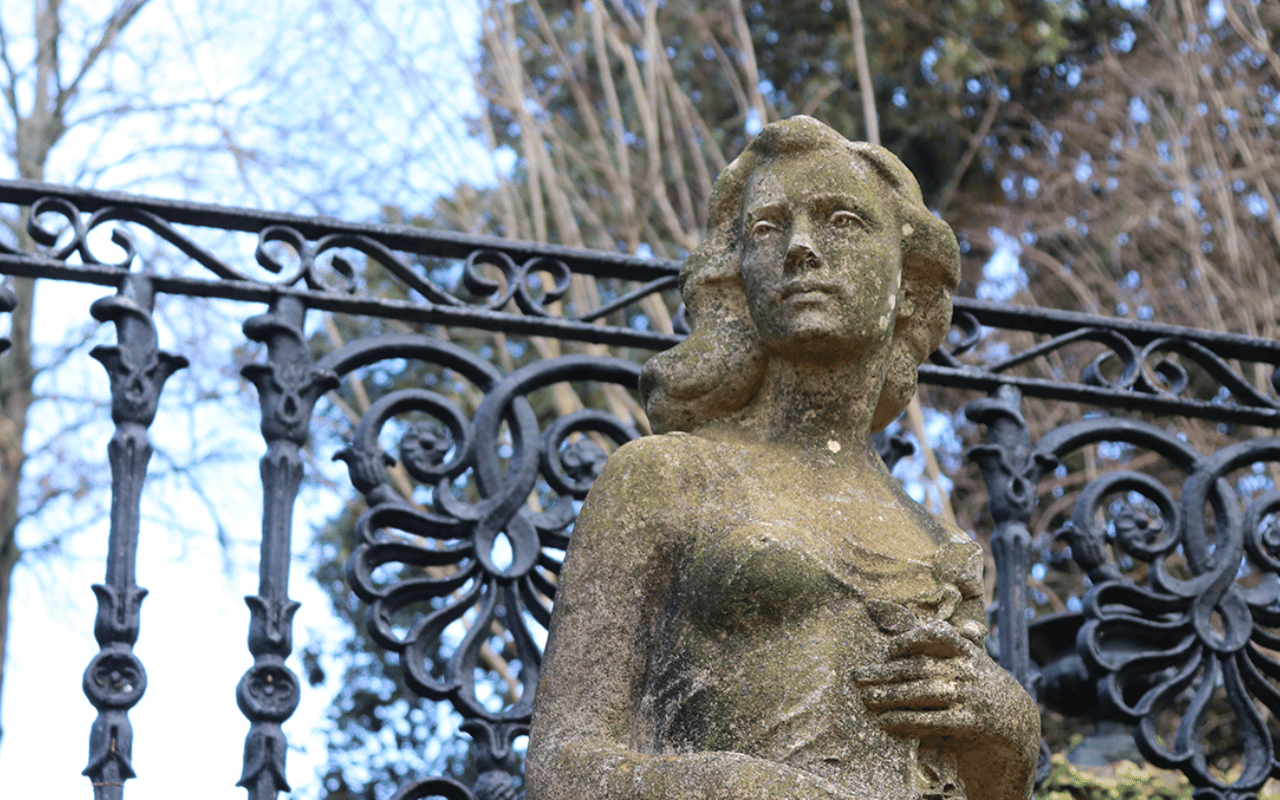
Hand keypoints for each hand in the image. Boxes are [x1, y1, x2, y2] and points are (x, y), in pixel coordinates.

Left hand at [853, 620, 985, 739]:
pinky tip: (885, 721)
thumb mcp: (967, 659)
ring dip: (891, 695)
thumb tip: (889, 612)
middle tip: (856, 676)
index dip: (911, 639)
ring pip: (923, 693)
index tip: (887, 650)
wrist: (1016, 721)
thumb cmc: (977, 684)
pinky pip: (932, 720)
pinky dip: (906, 720)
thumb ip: (939, 644)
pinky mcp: (970, 723)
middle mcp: (969, 671)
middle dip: (885, 672)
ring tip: (866, 697)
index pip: (938, 636)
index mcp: (967, 652)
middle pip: (920, 668)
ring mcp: (971, 697)